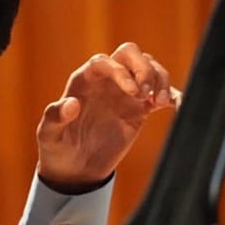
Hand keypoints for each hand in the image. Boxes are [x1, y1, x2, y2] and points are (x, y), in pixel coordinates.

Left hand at [36, 42, 178, 192]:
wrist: (75, 169)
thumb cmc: (57, 149)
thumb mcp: (49, 136)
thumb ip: (55, 118)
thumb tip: (71, 104)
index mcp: (83, 82)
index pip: (104, 62)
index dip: (120, 70)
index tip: (132, 91)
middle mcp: (105, 81)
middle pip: (130, 54)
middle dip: (143, 68)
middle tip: (145, 95)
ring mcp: (124, 93)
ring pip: (149, 68)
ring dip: (160, 79)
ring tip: (159, 103)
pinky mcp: (140, 108)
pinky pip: (162, 92)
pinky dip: (173, 95)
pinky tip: (175, 107)